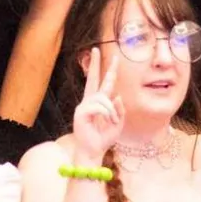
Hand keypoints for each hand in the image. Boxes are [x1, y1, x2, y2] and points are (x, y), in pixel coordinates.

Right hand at [70, 44, 123, 165]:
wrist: (94, 151)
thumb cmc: (104, 138)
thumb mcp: (118, 123)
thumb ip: (120, 110)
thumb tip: (117, 96)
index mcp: (98, 103)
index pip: (103, 83)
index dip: (108, 70)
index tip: (112, 57)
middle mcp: (89, 101)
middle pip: (93, 78)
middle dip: (95, 64)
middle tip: (95, 49)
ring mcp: (83, 106)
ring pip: (102, 98)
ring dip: (111, 110)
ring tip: (112, 121)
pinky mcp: (80, 113)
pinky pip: (98, 107)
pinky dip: (106, 114)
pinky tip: (106, 121)